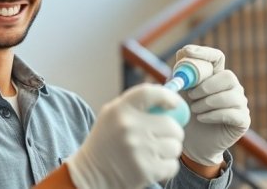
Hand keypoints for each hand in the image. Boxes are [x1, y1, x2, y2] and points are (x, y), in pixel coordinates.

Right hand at [66, 84, 184, 188]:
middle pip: (171, 125)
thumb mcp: (112, 116)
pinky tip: (152, 166)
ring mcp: (139, 150)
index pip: (150, 93)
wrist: (90, 174)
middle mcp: (129, 128)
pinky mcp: (147, 171)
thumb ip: (135, 105)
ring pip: (175, 146)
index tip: (175, 104)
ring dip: (169, 151)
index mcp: (120, 110)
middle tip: (160, 137)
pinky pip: (173, 165)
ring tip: (152, 153)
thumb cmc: (105, 143)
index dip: (168, 96)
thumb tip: (169, 100)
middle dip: (172, 132)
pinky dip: (166, 167)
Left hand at [177, 45, 249, 165]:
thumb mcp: (177, 93)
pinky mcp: (243, 120)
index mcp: (214, 76)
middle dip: (207, 86)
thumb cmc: (184, 115)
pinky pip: (233, 112)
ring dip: (208, 102)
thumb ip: (179, 75)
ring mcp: (239, 103)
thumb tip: (182, 54)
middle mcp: (231, 87)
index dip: (205, 52)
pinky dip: (214, 115)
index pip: (216, 57)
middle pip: (228, 76)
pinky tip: (201, 118)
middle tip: (191, 95)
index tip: (188, 53)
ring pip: (231, 95)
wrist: (190, 144)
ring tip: (194, 110)